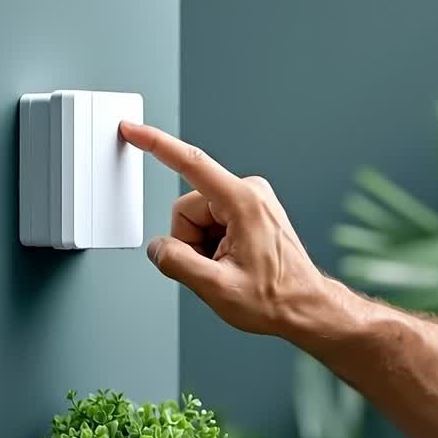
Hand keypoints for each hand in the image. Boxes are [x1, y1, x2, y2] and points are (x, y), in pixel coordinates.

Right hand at [119, 121, 331, 336]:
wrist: (305, 308)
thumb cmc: (276, 298)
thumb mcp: (217, 288)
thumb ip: (178, 263)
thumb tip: (158, 248)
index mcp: (243, 202)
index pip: (190, 164)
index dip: (155, 144)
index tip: (131, 130)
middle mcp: (250, 193)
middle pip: (187, 210)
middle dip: (190, 243)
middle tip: (215, 269)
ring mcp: (252, 201)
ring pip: (197, 219)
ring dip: (202, 247)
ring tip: (229, 268)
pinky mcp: (250, 211)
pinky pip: (211, 224)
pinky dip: (213, 246)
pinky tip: (233, 262)